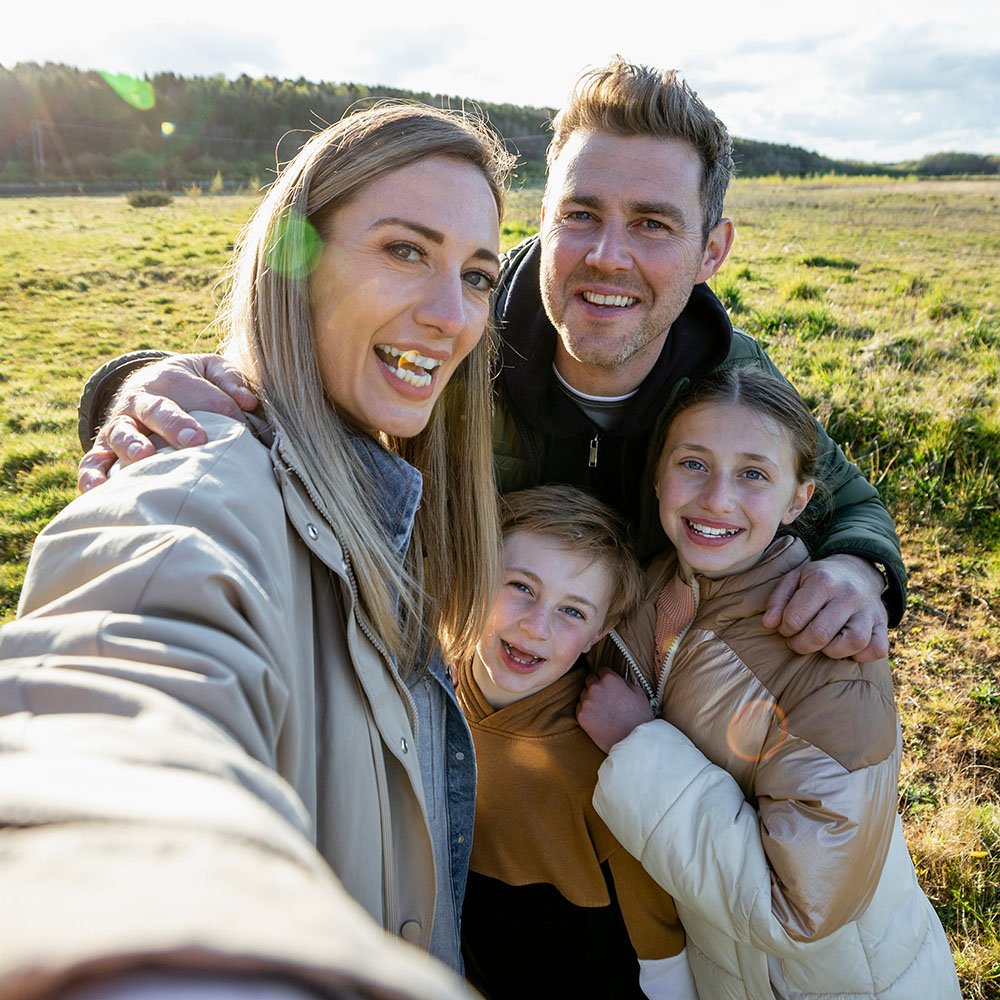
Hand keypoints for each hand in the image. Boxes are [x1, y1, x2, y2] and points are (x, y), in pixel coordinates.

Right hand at [78, 354, 258, 490]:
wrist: (146, 385)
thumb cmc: (188, 383)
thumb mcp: (208, 370)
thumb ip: (229, 379)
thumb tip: (247, 401)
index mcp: (169, 380)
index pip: (197, 393)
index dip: (219, 407)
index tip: (237, 423)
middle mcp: (140, 403)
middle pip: (156, 411)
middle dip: (175, 424)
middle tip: (196, 441)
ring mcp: (119, 427)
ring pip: (121, 434)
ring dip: (132, 446)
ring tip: (146, 458)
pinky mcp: (104, 450)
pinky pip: (93, 462)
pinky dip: (92, 476)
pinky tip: (98, 491)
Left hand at [577, 666, 652, 752]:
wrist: (633, 741)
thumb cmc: (639, 716)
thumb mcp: (637, 691)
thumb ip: (622, 680)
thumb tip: (614, 678)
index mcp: (609, 679)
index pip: (602, 670)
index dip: (607, 679)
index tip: (610, 686)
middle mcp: (595, 687)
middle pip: (590, 680)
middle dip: (597, 687)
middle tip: (606, 699)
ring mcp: (586, 702)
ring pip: (584, 694)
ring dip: (590, 699)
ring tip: (603, 711)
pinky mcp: (581, 716)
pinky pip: (580, 708)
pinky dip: (587, 711)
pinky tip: (598, 718)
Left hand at [762, 553, 888, 661]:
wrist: (857, 569)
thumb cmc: (819, 579)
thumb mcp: (794, 579)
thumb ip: (778, 600)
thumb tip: (769, 624)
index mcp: (823, 581)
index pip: (795, 618)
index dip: (785, 629)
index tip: (786, 628)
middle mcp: (849, 595)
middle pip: (821, 634)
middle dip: (801, 644)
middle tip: (798, 640)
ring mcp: (869, 610)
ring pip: (854, 642)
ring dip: (832, 651)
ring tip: (823, 644)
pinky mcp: (883, 624)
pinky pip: (878, 649)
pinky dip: (862, 655)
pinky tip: (846, 648)